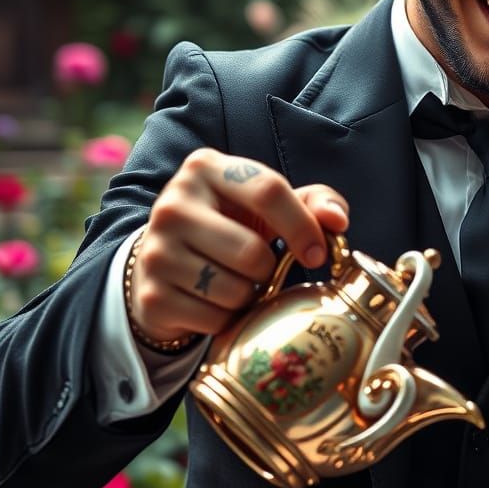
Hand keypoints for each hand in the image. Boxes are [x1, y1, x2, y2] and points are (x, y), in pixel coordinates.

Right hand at [129, 148, 349, 343]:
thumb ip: (314, 203)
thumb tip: (337, 220)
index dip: (302, 226)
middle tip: (260, 267)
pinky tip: (215, 302)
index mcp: (205, 168)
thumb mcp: (271, 205)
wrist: (166, 264)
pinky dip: (228, 319)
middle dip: (269, 269)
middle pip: (252, 251)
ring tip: (235, 280)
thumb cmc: (233, 225)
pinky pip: (214, 319)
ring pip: (234, 289)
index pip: (268, 191)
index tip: (318, 253)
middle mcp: (173, 204)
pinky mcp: (151, 296)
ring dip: (249, 295)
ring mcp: (156, 251)